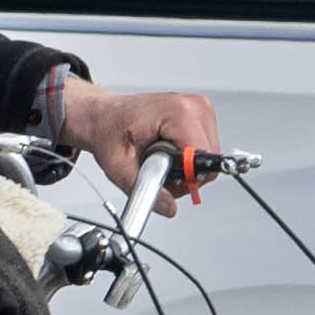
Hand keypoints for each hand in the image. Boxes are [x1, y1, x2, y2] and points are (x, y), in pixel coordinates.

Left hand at [58, 77, 222, 213]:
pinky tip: (167, 151)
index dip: (185, 177)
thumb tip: (169, 208)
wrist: (105, 117)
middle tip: (156, 168)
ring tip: (159, 157)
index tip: (164, 177)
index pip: (202, 158)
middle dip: (184, 175)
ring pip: (208, 157)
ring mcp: (200, 109)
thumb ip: (143, 189)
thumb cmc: (110, 132)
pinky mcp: (202, 115)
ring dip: (186, 167)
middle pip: (208, 160)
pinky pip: (205, 149)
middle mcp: (195, 106)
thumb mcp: (118, 167)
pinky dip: (187, 157)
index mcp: (179, 112)